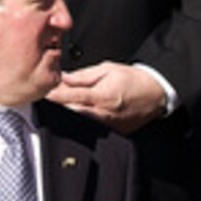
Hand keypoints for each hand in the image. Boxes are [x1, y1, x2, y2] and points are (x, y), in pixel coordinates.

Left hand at [46, 61, 166, 133]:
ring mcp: (108, 124)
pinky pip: (91, 127)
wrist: (155, 93)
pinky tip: (79, 112)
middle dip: (60, 105)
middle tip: (51, 97)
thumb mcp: (108, 69)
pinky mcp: (113, 131)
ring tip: (64, 105)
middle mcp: (103, 113)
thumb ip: (84, 76)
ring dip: (69, 113)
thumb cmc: (134, 79)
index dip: (55, 95)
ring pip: (79, 122)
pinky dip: (82, 119)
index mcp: (102, 96)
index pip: (70, 97)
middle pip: (71, 112)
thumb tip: (65, 78)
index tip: (45, 92)